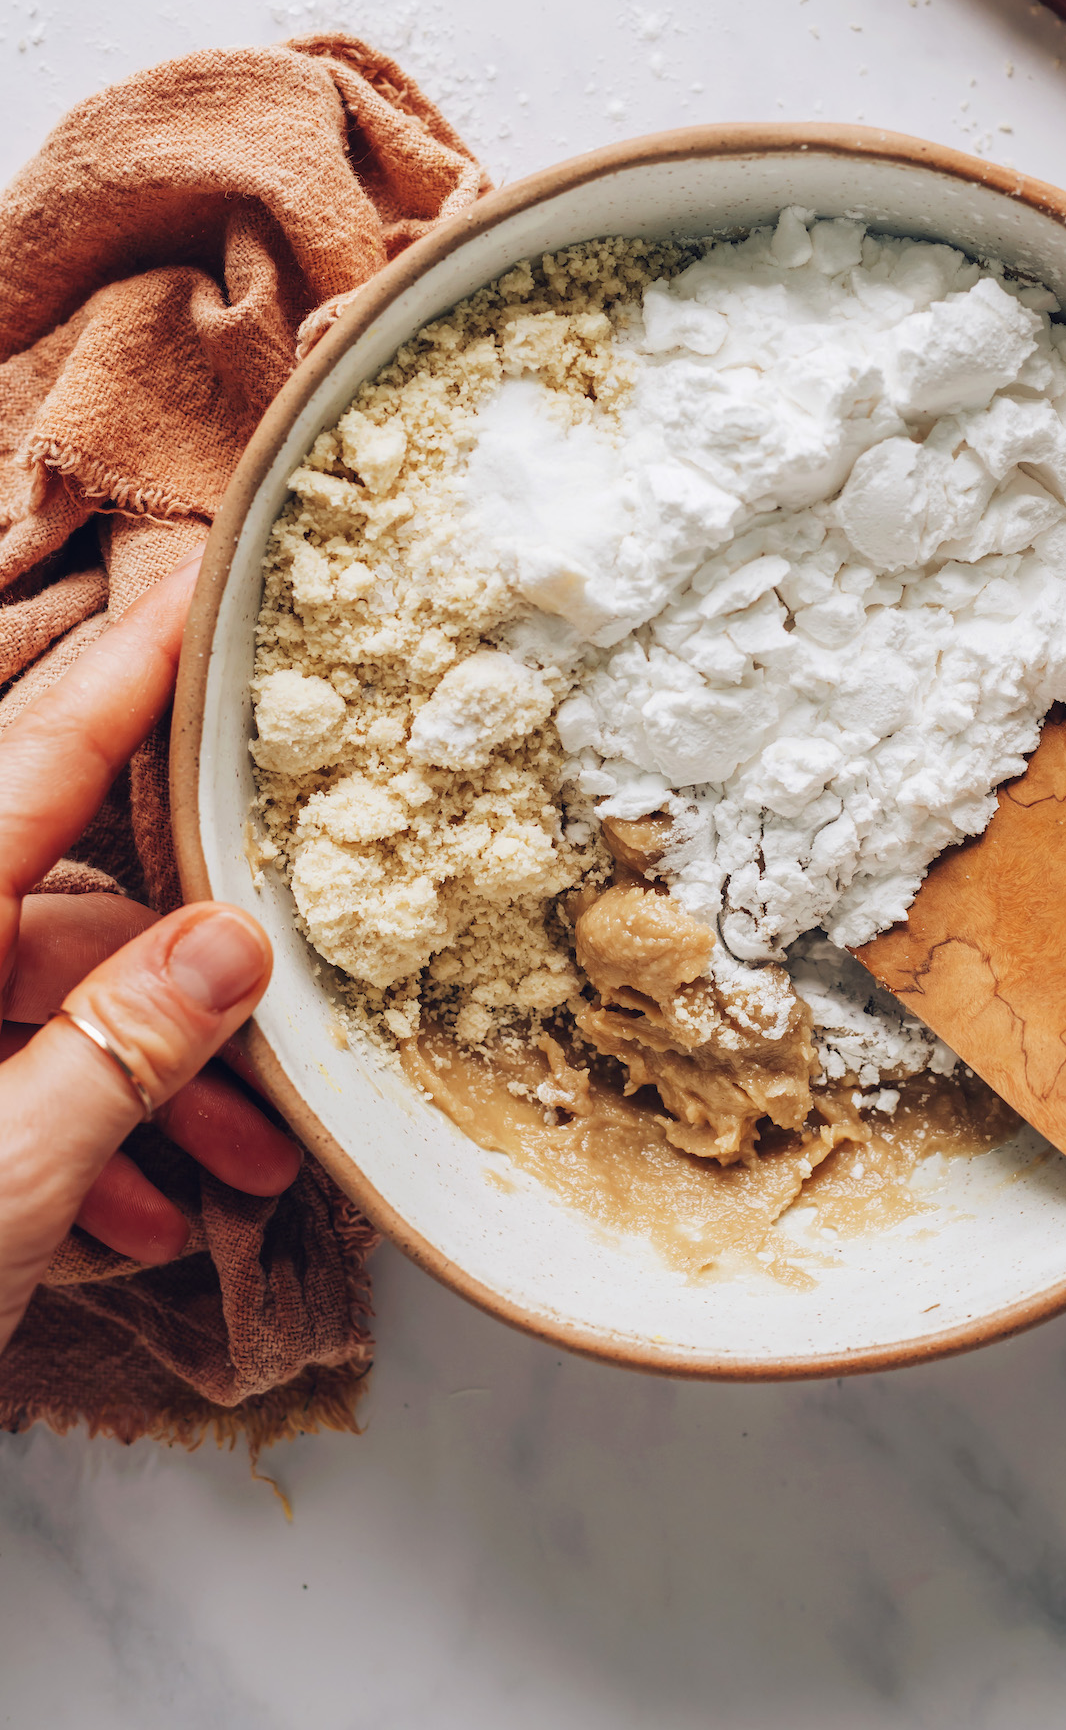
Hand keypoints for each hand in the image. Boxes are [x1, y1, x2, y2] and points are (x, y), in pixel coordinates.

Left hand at [0, 558, 294, 1359]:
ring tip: (230, 1183)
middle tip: (281, 1063)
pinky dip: (71, 1141)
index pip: (40, 759)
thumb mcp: (3, 1175)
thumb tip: (236, 943)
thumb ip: (123, 1051)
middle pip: (63, 920)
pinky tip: (130, 1224)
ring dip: (143, 1094)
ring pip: (38, 1015)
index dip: (127, 674)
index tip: (200, 597)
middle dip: (184, 1001)